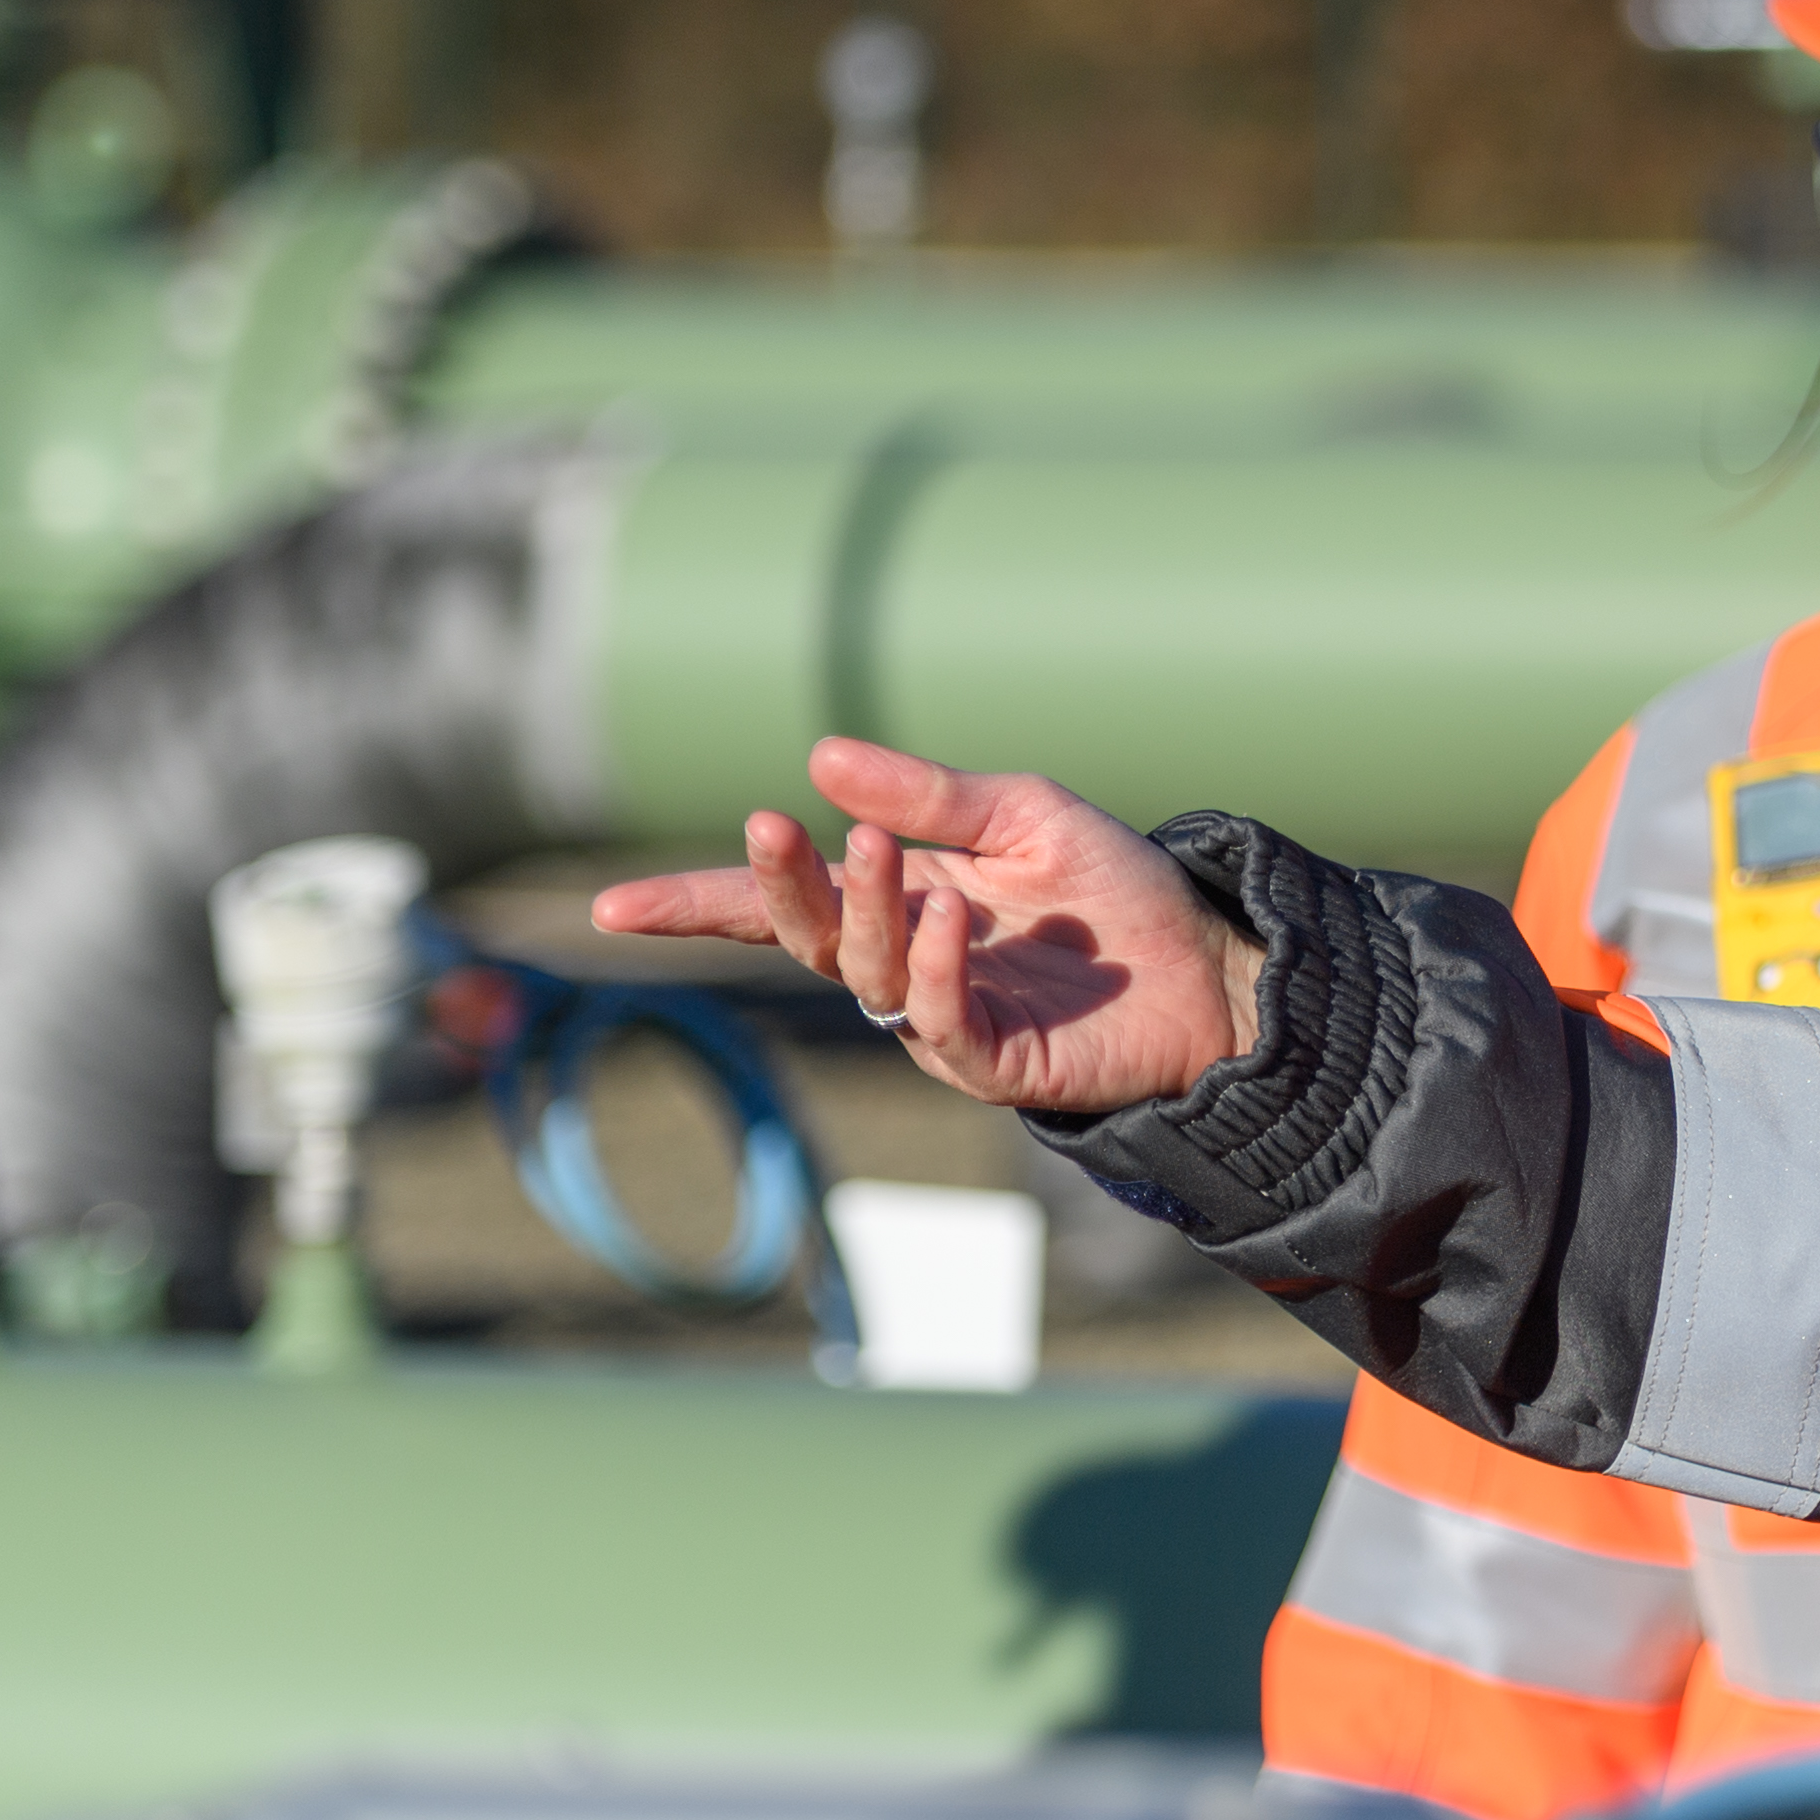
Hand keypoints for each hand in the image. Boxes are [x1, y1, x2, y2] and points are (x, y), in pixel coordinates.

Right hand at [590, 737, 1258, 1115]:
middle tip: (769, 827)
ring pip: (867, 976)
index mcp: (900, 902)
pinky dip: (936, 971)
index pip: (779, 905)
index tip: (611, 907)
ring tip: (884, 852)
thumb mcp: (1024, 816)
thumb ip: (930, 796)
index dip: (698, 904)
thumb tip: (820, 757)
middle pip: (809, 937)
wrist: (1209, 964)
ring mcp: (944, 1021)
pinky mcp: (997, 1063)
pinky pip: (943, 1025)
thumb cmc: (1115, 894)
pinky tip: (950, 920)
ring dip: (866, 910)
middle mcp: (905, 965)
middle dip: (779, 886)